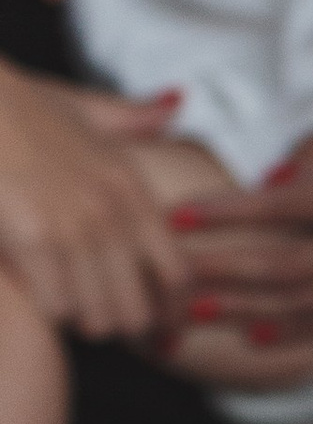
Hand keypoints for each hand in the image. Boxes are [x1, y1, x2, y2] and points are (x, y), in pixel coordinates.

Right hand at [0, 63, 185, 337]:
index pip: (179, 277)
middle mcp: (114, 213)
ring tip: (66, 308)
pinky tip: (34, 292)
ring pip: (99, 318)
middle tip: (98, 317)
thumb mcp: (88, 108)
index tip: (152, 322)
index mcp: (134, 190)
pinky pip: (56, 307)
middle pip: (139, 311)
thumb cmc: (21, 105)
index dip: (167, 310)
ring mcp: (76, 227)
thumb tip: (177, 101)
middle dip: (119, 322)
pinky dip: (47, 309)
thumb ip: (133, 118)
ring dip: (81, 321)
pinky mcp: (35, 238)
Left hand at [172, 114, 312, 346]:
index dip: (228, 213)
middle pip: (287, 269)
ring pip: (309, 305)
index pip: (283, 207)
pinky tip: (259, 336)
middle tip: (176, 278)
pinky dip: (299, 332)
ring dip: (249, 313)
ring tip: (200, 316)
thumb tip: (275, 179)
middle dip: (226, 274)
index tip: (181, 215)